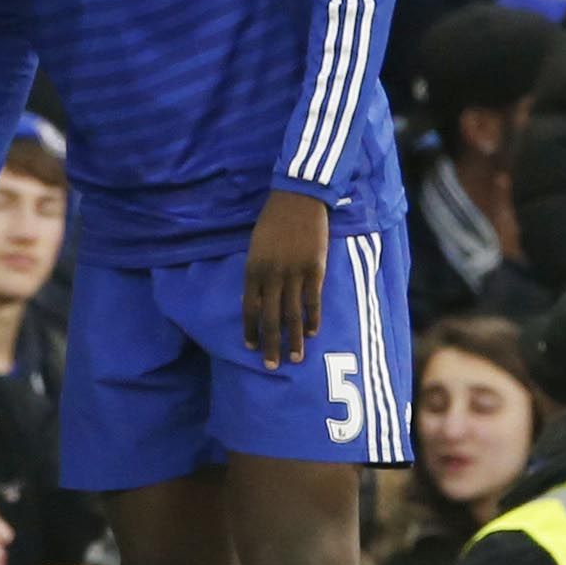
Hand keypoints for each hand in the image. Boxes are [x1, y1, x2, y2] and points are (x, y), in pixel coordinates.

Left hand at [243, 189, 327, 369]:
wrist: (297, 198)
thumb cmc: (273, 220)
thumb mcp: (256, 245)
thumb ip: (256, 271)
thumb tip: (257, 297)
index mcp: (253, 269)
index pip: (250, 308)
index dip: (251, 329)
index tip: (251, 348)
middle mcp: (272, 275)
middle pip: (270, 317)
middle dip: (270, 344)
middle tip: (271, 366)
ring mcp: (294, 273)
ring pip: (292, 314)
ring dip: (292, 339)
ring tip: (294, 358)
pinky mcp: (314, 269)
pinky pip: (312, 301)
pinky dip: (312, 319)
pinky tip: (311, 334)